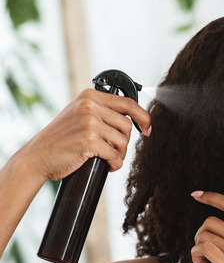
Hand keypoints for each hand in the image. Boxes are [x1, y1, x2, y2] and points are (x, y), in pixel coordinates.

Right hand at [18, 88, 151, 180]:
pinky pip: (115, 155)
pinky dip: (115, 164)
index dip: (143, 117)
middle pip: (127, 126)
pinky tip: (107, 165)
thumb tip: (133, 119)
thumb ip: (101, 111)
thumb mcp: (78, 115)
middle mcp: (89, 106)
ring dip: (119, 154)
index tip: (148, 129)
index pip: (128, 103)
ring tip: (108, 158)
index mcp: (89, 96)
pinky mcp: (88, 141)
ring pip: (123, 141)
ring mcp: (88, 123)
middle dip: (124, 142)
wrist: (37, 157)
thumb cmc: (60, 139)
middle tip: (114, 150)